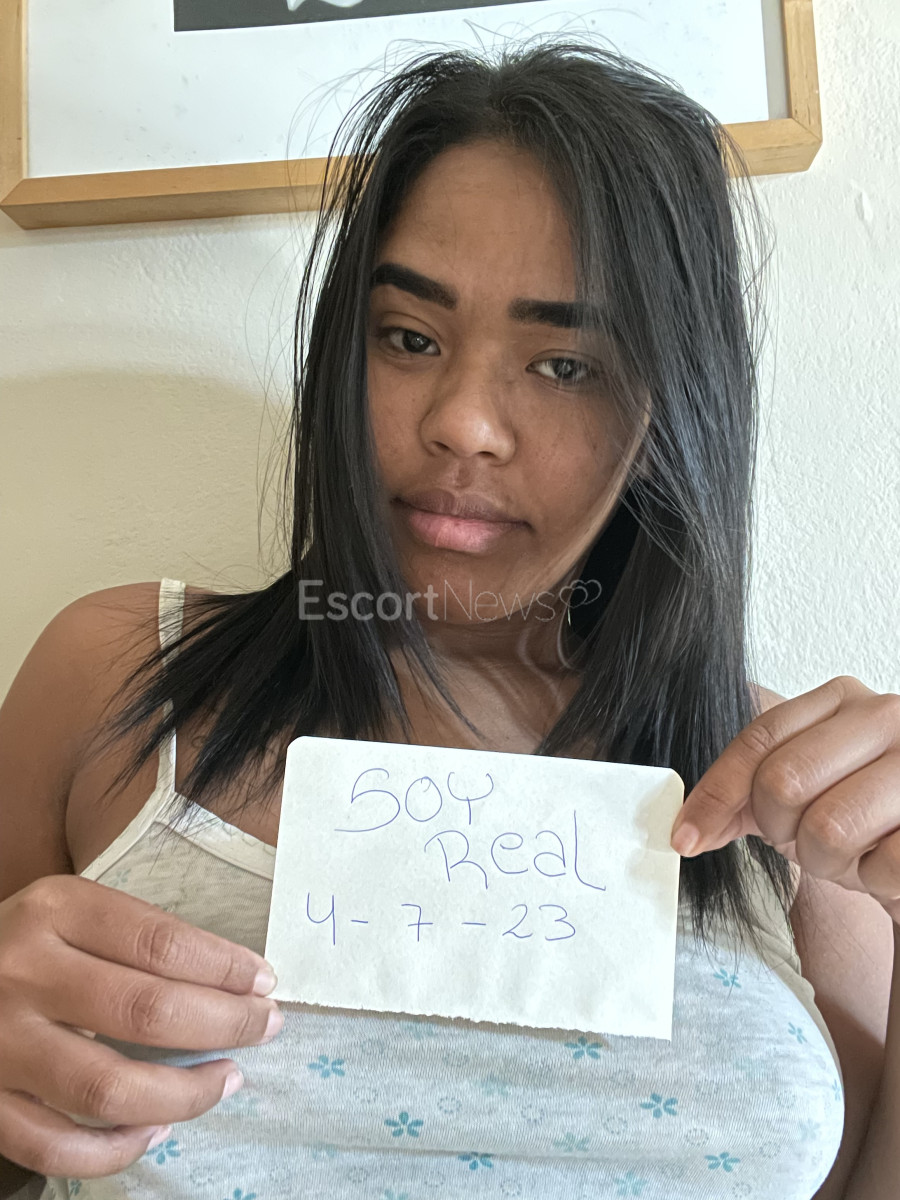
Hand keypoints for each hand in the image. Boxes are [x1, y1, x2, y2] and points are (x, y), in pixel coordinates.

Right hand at [0, 875, 281, 1178]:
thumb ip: (133, 937)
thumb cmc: (24, 943)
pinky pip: (56, 1147)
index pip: (159, 941)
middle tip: (265, 1027)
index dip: (224, 967)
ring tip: (227, 1079)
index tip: (264, 981)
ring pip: (108, 1088)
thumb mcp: (70, 912)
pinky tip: (157, 1127)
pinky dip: (117, 1149)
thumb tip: (236, 982)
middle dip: (225, 1024)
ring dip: (185, 1093)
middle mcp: (23, 972)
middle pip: (146, 1010)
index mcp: (54, 910)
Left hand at [670, 676, 899, 924]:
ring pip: (828, 827)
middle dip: (781, 827)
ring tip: (851, 851)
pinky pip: (882, 865)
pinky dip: (874, 878)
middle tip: (802, 837)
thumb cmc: (861, 813)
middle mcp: (886, 716)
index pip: (759, 738)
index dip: (716, 792)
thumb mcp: (802, 790)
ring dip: (827, 859)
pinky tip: (885, 863)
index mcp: (842, 699)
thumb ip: (742, 797)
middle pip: (783, 781)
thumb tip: (688, 831)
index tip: (687, 837)